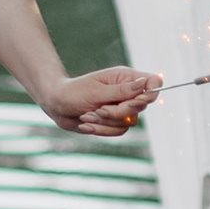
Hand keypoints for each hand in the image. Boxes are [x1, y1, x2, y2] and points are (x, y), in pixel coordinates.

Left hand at [40, 66, 161, 139]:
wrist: (57, 105)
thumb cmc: (74, 92)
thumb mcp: (97, 91)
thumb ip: (122, 91)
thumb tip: (145, 84)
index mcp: (124, 78)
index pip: (152, 82)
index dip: (151, 92)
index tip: (138, 99)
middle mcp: (126, 92)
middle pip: (140, 106)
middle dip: (118, 111)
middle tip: (99, 109)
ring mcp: (121, 107)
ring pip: (129, 122)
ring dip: (106, 121)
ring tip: (87, 115)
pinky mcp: (114, 121)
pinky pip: (119, 131)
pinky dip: (101, 129)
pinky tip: (86, 123)